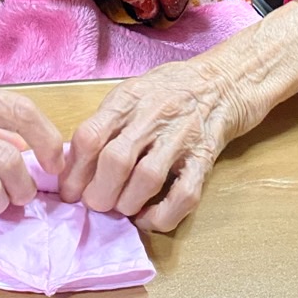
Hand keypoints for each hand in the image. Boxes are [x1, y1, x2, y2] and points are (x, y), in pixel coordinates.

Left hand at [59, 0, 297, 232]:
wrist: (228, 79)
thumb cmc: (174, 87)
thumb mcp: (135, 90)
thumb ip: (108, 120)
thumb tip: (74, 160)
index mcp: (129, 98)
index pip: (90, 136)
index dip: (74, 171)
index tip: (69, 191)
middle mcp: (153, 115)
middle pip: (115, 161)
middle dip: (99, 193)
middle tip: (95, 205)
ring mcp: (182, 136)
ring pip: (146, 179)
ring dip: (127, 203)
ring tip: (122, 209)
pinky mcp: (207, 156)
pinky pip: (184, 194)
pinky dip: (163, 214)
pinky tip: (150, 218)